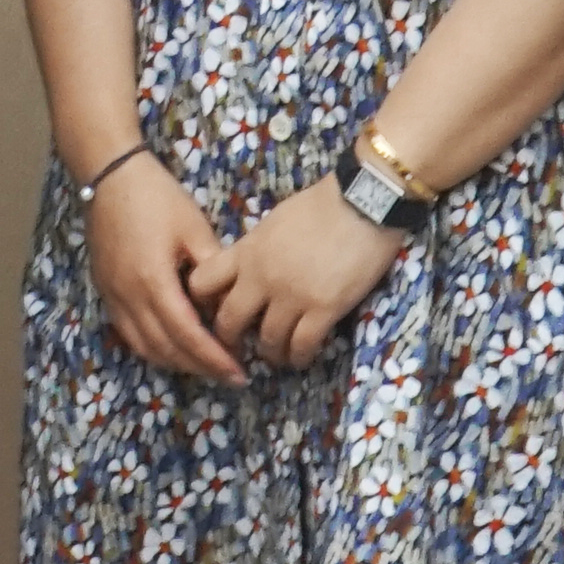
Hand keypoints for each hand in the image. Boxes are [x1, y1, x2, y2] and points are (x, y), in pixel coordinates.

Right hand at [81, 155, 241, 385]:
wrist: (109, 174)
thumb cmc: (157, 197)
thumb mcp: (195, 228)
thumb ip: (213, 271)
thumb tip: (227, 305)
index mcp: (153, 281)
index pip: (188, 335)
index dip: (214, 358)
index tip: (240, 372)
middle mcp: (128, 296)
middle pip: (166, 349)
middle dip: (200, 367)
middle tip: (230, 374)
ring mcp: (112, 295)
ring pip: (144, 346)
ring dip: (176, 362)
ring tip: (205, 365)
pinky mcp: (104, 289)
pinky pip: (129, 333)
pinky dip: (153, 347)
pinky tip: (173, 346)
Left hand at [192, 177, 408, 372]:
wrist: (361, 205)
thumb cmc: (320, 206)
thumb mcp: (272, 222)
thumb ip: (256, 249)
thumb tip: (248, 268)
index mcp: (246, 251)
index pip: (202, 282)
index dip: (202, 301)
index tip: (212, 309)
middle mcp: (261, 277)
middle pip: (229, 320)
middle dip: (230, 338)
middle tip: (238, 346)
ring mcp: (291, 296)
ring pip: (267, 340)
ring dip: (270, 352)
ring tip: (275, 356)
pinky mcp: (323, 309)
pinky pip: (303, 345)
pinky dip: (299, 357)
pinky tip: (301, 358)